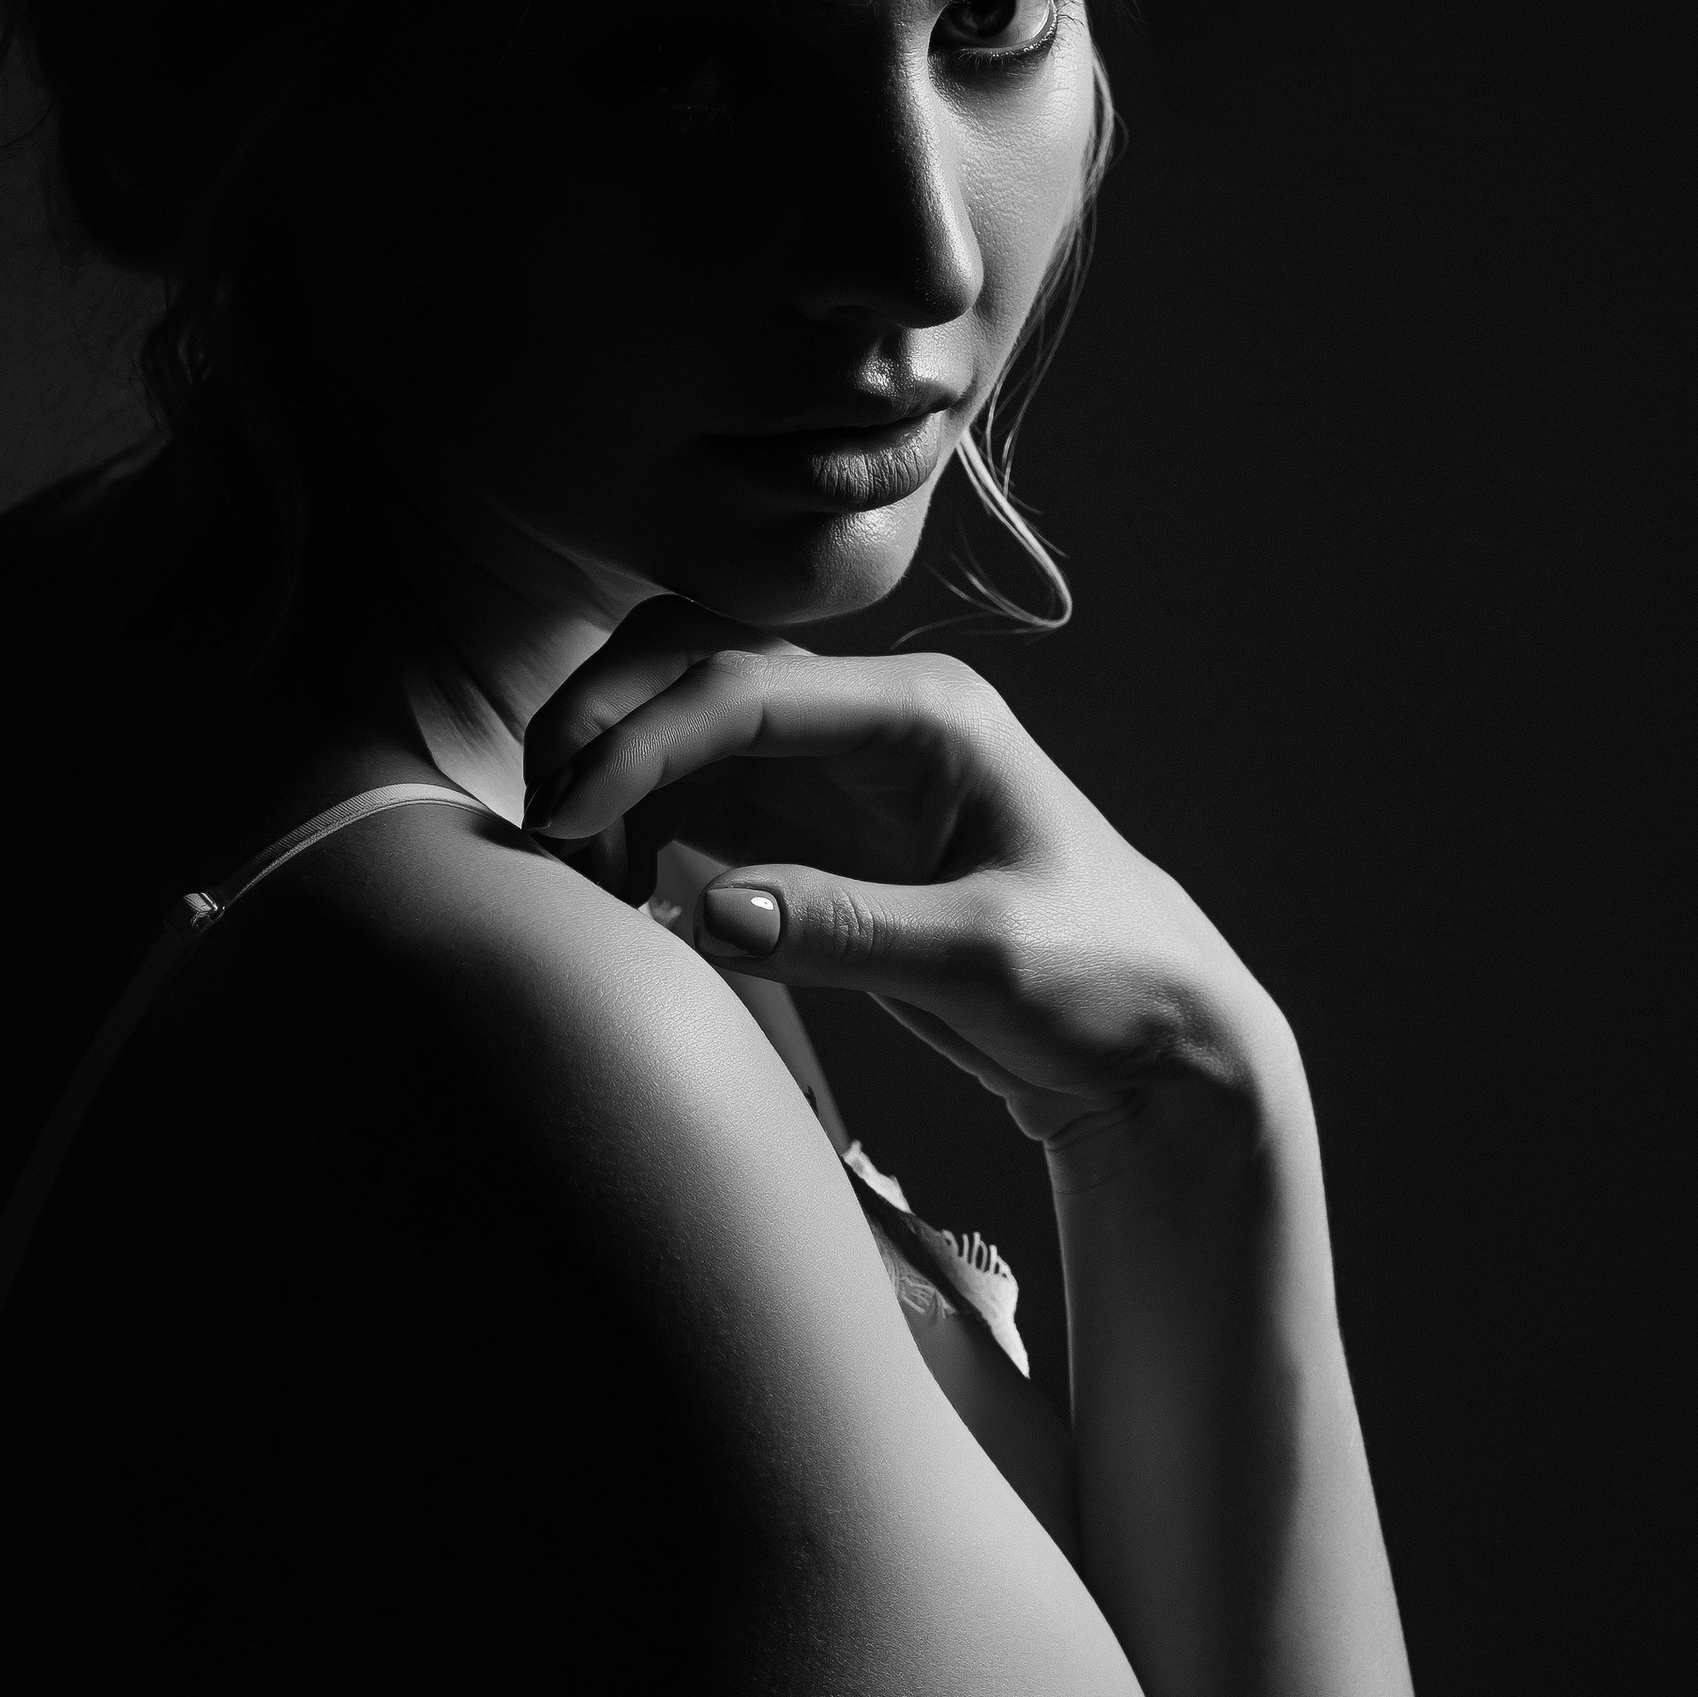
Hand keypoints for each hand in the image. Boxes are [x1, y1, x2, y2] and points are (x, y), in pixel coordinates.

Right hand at [522, 598, 1274, 1149]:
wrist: (1155, 1034)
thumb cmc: (1103, 978)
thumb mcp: (988, 962)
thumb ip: (849, 933)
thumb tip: (712, 911)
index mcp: (925, 714)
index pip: (744, 686)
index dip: (640, 739)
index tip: (567, 813)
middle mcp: (870, 716)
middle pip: (692, 662)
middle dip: (600, 724)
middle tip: (542, 824)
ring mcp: (835, 766)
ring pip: (677, 719)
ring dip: (608, 773)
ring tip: (574, 870)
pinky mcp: (811, 825)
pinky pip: (691, 795)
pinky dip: (634, 824)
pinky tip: (623, 892)